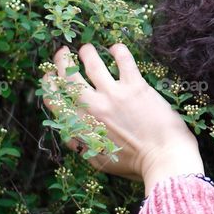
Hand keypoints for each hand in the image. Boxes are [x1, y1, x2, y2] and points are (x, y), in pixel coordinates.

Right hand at [41, 42, 202, 182]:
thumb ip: (83, 145)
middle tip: (62, 52)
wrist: (164, 160)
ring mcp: (114, 95)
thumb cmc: (134, 165)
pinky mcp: (136, 87)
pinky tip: (116, 48)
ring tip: (86, 48)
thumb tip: (71, 134)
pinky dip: (118, 50)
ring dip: (87, 52)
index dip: (49, 85)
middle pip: (68, 77)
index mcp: (82, 126)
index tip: (51, 77)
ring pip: (92, 63)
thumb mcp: (99, 161)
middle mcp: (93, 107)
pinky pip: (124, 60)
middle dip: (61, 61)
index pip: (55, 100)